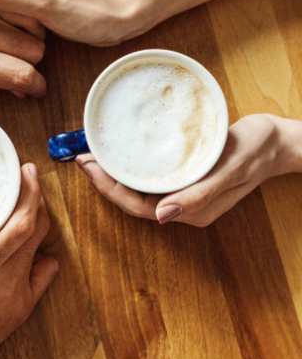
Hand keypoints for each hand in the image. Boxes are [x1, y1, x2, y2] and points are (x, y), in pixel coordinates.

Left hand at [76, 114, 299, 226]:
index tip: (89, 166)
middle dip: (104, 182)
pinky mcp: (184, 178)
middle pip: (133, 200)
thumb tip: (165, 216)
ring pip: (139, 191)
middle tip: (83, 157)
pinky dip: (130, 169)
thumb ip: (200, 194)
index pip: (139, 207)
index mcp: (192, 210)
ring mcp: (183, 193)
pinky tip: (119, 156)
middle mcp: (182, 205)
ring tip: (94, 156)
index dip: (110, 190)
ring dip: (114, 176)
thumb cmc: (256, 151)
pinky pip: (150, 179)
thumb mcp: (231, 170)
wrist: (275, 142)